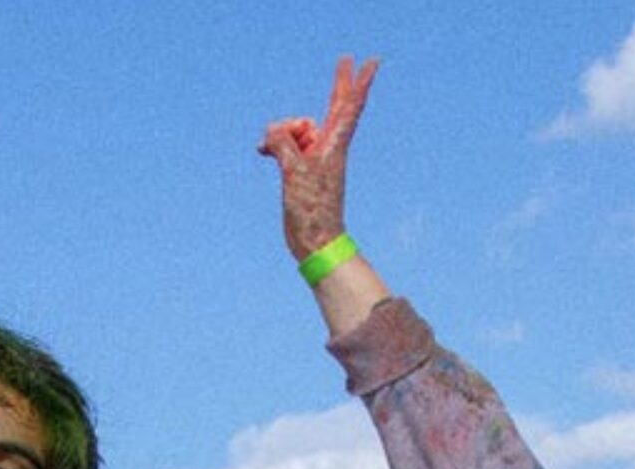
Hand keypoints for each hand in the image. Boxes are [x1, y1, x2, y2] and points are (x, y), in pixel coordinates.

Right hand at [258, 54, 378, 261]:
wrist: (314, 241)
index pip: (349, 107)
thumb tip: (271, 133)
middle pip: (334, 108)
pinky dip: (274, 143)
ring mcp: (315, 157)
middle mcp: (328, 147)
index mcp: (334, 145)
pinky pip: (285, 143)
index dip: (358, 83)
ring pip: (297, 127)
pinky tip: (262, 150)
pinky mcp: (301, 168)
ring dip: (281, 132)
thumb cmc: (312, 211)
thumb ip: (282, 141)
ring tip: (271, 152)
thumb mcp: (294, 171)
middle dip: (339, 84)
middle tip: (347, 60)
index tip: (371, 63)